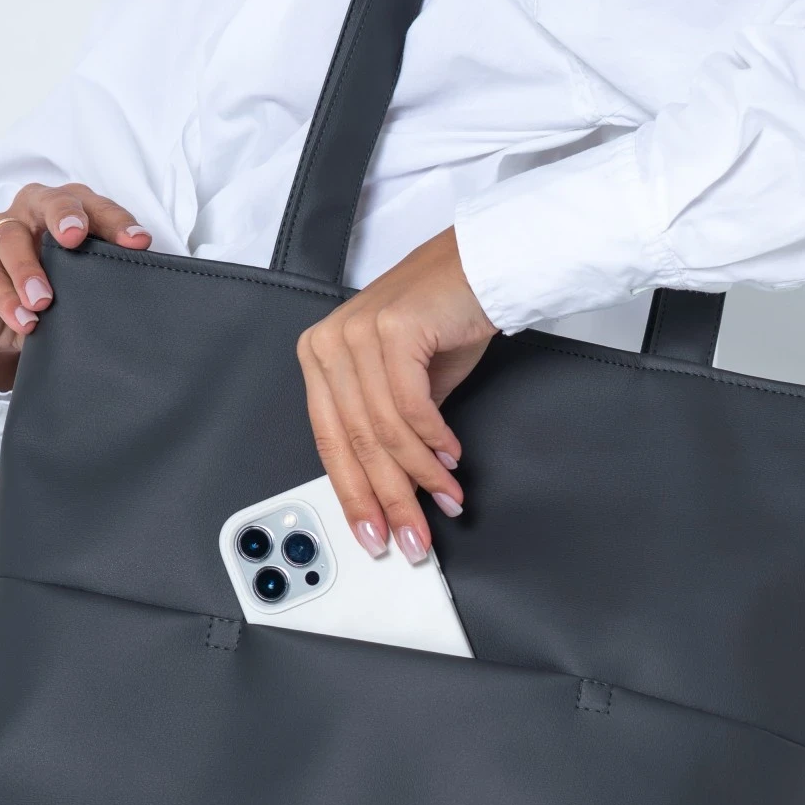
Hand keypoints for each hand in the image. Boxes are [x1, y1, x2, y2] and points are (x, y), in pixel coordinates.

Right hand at [0, 183, 151, 390]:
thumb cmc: (47, 295)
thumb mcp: (76, 288)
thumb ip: (97, 282)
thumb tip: (134, 297)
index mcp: (67, 213)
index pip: (94, 207)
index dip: (116, 221)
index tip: (139, 242)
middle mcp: (32, 214)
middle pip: (49, 201)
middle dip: (64, 215)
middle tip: (75, 237)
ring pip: (11, 238)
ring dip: (29, 269)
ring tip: (43, 301)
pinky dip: (5, 299)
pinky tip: (24, 319)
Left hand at [297, 227, 496, 562]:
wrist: (483, 267)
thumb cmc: (446, 318)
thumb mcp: (406, 382)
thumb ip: (388, 429)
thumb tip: (394, 490)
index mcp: (320, 356)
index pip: (330, 441)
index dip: (354, 496)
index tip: (373, 534)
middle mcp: (328, 343)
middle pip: (356, 442)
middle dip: (388, 500)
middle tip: (411, 537)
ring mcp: (355, 333)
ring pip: (384, 432)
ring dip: (420, 476)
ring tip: (447, 500)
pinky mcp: (391, 330)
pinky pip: (411, 408)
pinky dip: (434, 442)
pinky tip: (451, 460)